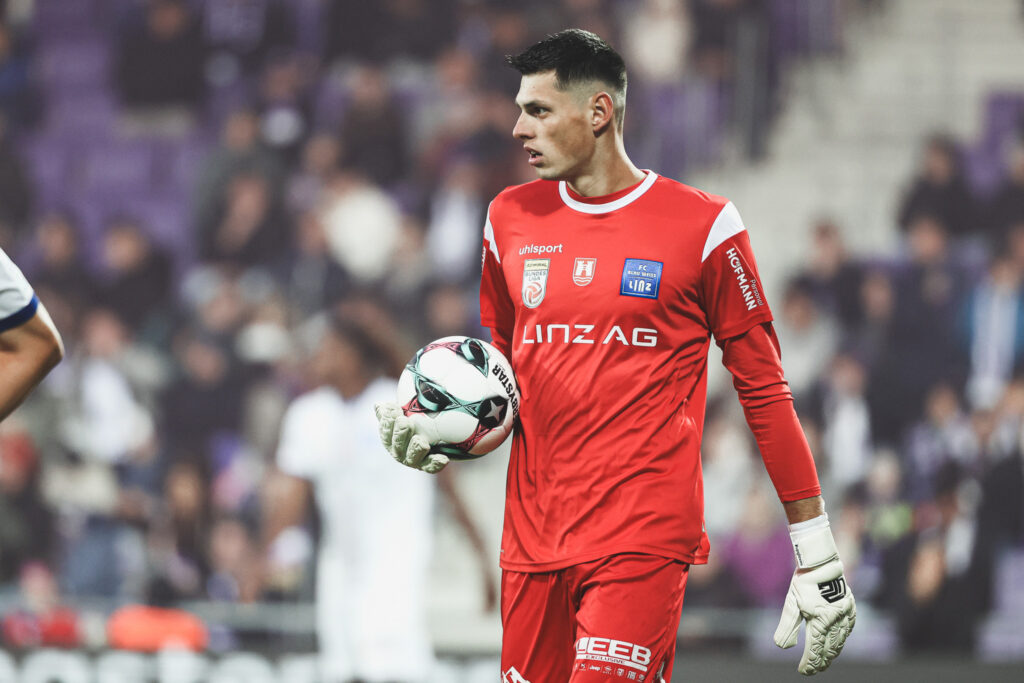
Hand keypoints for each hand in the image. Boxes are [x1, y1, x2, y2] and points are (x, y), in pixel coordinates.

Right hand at [374, 401, 448, 473]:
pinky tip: (443, 459)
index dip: (388, 420)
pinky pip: (431, 466)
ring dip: (416, 448)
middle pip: (397, 443)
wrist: (433, 438)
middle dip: (400, 432)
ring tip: (421, 441)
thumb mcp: (400, 416)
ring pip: (413, 456)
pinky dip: (436, 463)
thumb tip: (379, 405)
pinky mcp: (427, 465)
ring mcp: (413, 459)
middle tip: (404, 422)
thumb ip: (389, 411)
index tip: (394, 409)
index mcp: (389, 438)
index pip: (385, 430)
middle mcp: (398, 451)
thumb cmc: (411, 425)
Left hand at [774, 558, 855, 674]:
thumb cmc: (803, 582)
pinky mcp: (850, 607)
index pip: (814, 650)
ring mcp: (845, 614)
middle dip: (821, 661)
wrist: (821, 562)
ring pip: (840, 641)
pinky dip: (842, 638)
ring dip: (832, 652)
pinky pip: (848, 628)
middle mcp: (835, 620)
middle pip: (829, 649)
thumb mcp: (791, 603)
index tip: (803, 671)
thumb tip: (782, 647)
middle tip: (814, 669)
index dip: (809, 663)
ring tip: (825, 661)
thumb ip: (788, 626)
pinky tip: (838, 643)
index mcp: (819, 620)